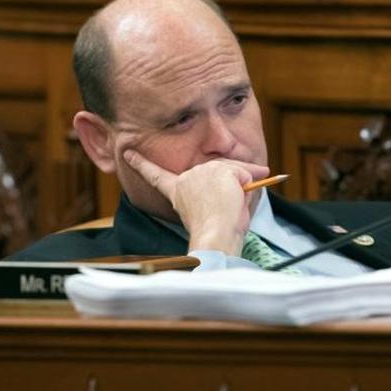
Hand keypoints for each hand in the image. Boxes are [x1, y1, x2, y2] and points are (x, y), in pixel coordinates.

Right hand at [123, 150, 269, 254]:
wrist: (215, 237)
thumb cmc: (216, 234)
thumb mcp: (217, 210)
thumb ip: (230, 189)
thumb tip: (262, 171)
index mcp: (177, 191)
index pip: (156, 175)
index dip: (141, 164)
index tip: (128, 152)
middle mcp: (186, 178)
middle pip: (218, 170)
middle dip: (235, 181)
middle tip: (237, 203)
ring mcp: (203, 172)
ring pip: (234, 171)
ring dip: (244, 186)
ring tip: (234, 209)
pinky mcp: (220, 171)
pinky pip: (245, 174)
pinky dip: (250, 186)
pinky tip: (239, 199)